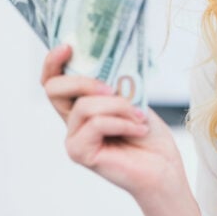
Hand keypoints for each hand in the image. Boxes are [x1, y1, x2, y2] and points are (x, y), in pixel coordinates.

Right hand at [40, 45, 200, 215]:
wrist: (163, 169)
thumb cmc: (149, 138)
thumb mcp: (131, 100)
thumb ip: (111, 85)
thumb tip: (101, 64)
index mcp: (81, 107)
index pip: (53, 82)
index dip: (53, 62)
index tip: (69, 45)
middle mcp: (72, 123)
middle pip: (54, 88)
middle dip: (84, 80)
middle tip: (111, 88)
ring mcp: (73, 139)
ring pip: (84, 106)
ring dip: (118, 106)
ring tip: (139, 117)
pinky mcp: (79, 153)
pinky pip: (95, 124)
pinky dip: (121, 122)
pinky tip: (137, 129)